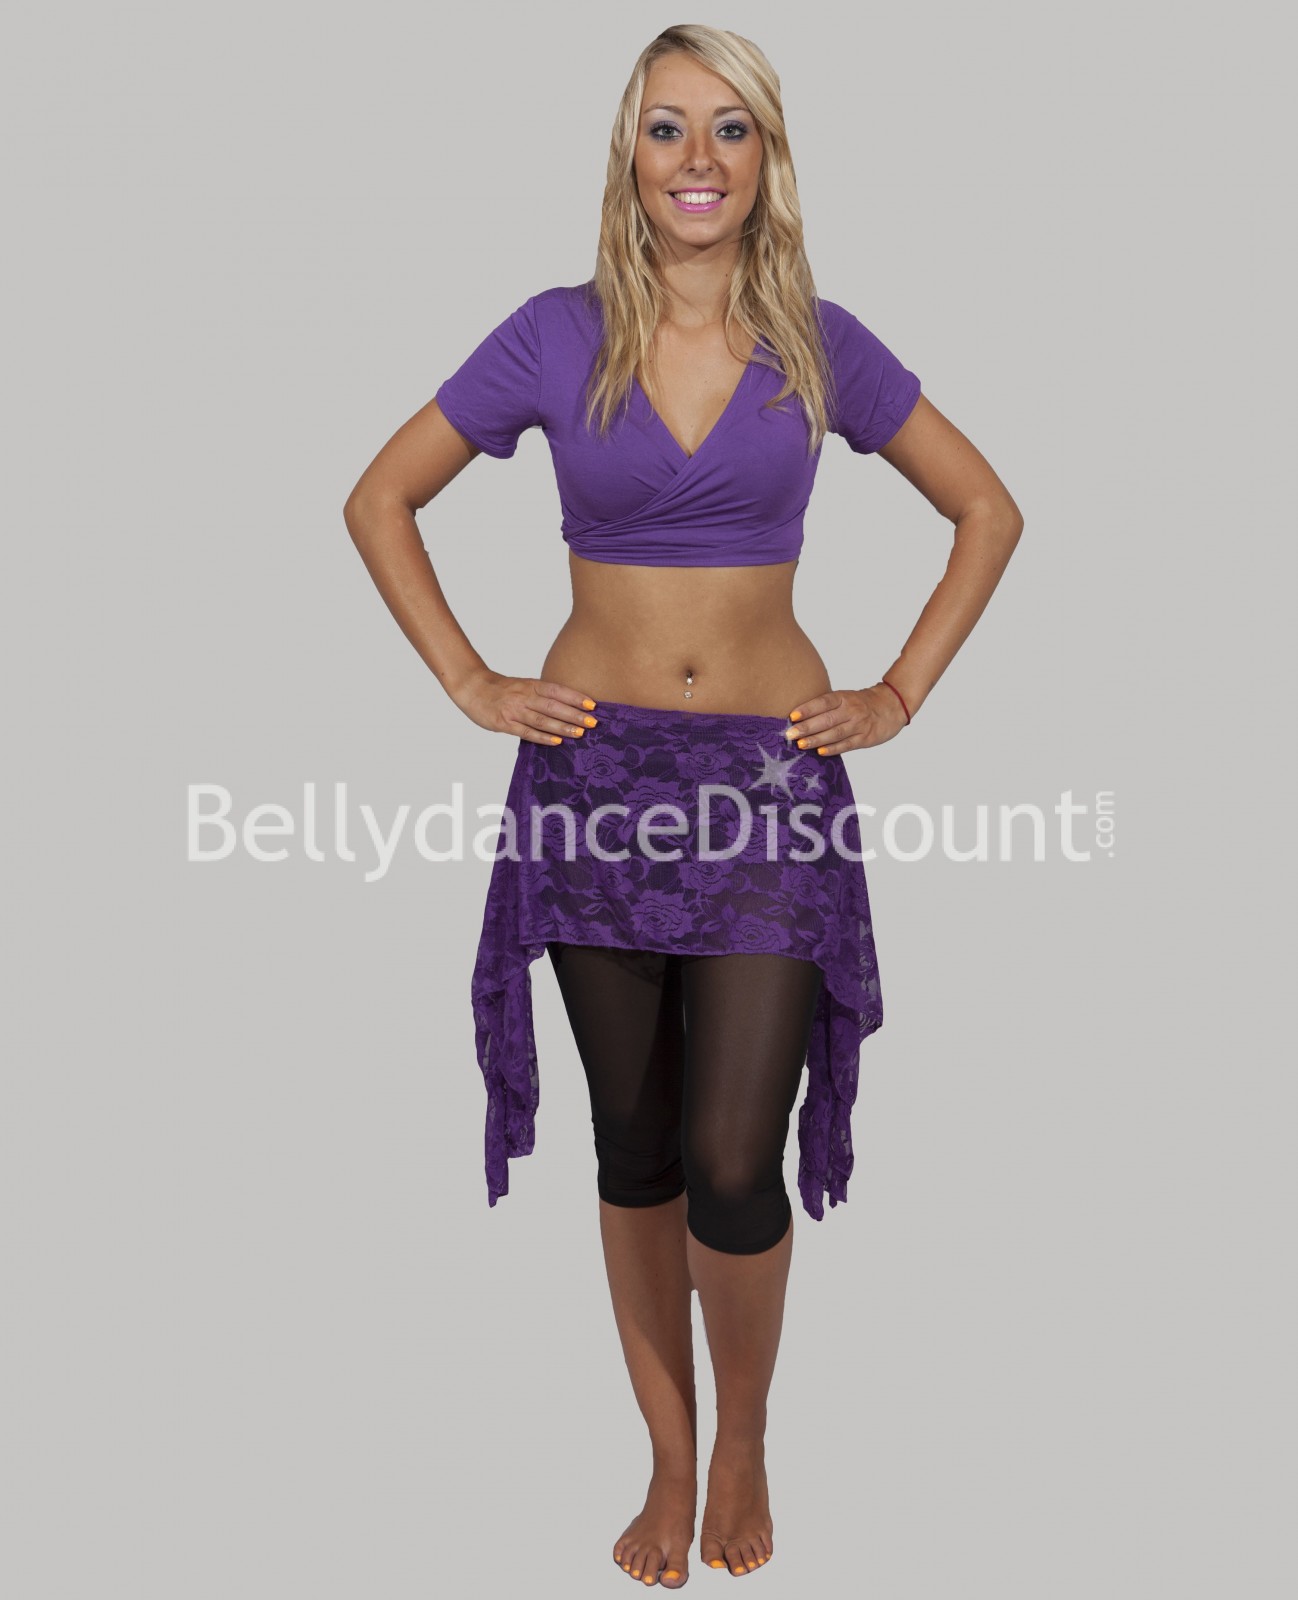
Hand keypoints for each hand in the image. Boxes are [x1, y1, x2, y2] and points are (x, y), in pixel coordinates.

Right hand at [452, 669, 599, 745]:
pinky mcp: (504, 724)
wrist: (472, 688)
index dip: (575, 697)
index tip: (592, 705)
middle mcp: (524, 696)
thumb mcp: (523, 685)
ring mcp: (514, 710)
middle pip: (553, 706)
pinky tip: (556, 742)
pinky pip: (526, 732)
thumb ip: (541, 694)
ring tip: (580, 734)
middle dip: (575, 715)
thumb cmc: (502, 688)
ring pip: (542, 720)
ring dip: (562, 727)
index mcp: (531, 685)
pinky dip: (542, 738)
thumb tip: (567, 706)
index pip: (557, 690)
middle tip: (593, 722)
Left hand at [783, 685, 907, 755]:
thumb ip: (826, 706)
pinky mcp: (865, 738)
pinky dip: (833, 749)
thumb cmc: (860, 703)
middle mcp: (851, 710)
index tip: (792, 716)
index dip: (807, 709)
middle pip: (827, 719)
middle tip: (790, 734)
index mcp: (843, 697)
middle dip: (807, 727)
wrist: (891, 705)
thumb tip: (798, 718)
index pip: (823, 702)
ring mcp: (859, 725)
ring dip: (816, 740)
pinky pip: (847, 744)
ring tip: (801, 744)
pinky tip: (820, 752)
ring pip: (835, 733)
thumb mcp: (845, 697)